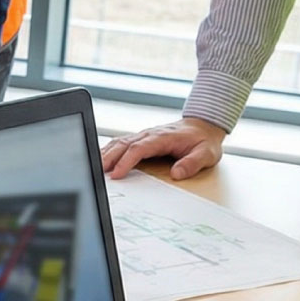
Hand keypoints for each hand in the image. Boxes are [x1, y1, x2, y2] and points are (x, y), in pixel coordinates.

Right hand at [101, 117, 227, 179]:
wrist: (203, 126)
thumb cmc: (203, 141)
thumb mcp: (206, 154)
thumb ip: (193, 163)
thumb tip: (177, 174)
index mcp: (162, 137)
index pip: (139, 148)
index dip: (126, 161)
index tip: (117, 174)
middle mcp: (149, 135)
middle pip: (123, 144)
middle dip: (108, 158)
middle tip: (96, 172)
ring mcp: (143, 136)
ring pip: (119, 143)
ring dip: (105, 154)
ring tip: (93, 167)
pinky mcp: (140, 140)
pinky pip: (120, 143)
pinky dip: (108, 151)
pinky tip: (100, 160)